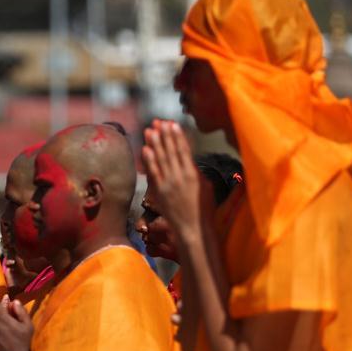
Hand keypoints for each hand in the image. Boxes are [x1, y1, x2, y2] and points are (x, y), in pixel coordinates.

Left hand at [141, 120, 213, 240]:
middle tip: (158, 121)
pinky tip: (145, 149)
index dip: (177, 136)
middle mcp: (180, 177)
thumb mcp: (206, 187)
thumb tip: (188, 159)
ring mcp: (168, 185)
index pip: (184, 150)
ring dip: (154, 143)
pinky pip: (152, 173)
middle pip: (170, 151)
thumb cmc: (204, 209)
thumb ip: (196, 172)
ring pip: (160, 159)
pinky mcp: (159, 193)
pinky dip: (148, 161)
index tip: (172, 123)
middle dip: (164, 135)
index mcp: (194, 175)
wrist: (194, 230)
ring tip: (150, 129)